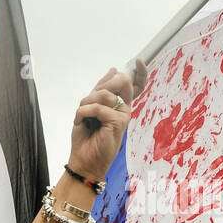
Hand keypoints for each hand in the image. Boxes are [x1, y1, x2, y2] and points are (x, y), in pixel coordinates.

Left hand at [68, 60, 144, 184]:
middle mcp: (125, 109)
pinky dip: (83, 113)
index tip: (138, 61)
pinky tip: (81, 122)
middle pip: (121, 82)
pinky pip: (98, 108)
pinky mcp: (119, 123)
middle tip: (89, 102)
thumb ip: (101, 88)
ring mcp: (124, 116)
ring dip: (86, 103)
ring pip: (104, 94)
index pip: (136, 86)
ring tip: (83, 116)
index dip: (140, 73)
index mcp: (120, 105)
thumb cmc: (86, 138)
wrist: (84, 161)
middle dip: (101, 86)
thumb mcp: (90, 107)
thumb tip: (114, 69)